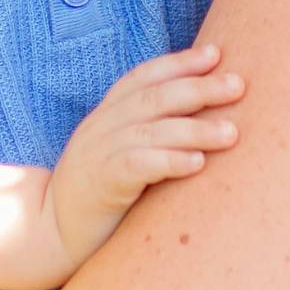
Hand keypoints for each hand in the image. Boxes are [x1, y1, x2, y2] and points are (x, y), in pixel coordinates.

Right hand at [43, 43, 243, 272]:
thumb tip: (198, 120)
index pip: (143, 77)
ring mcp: (97, 154)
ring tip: (233, 132)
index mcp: (105, 116)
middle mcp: (101, 128)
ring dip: (196, 129)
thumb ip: (146, 135)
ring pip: (151, 130)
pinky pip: (137, 165)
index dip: (178, 62)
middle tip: (239, 85)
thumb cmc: (97, 197)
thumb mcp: (117, 154)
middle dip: (199, 88)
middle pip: (154, 98)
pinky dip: (169, 160)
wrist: (50, 235)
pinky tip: (198, 163)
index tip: (216, 53)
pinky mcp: (100, 185)